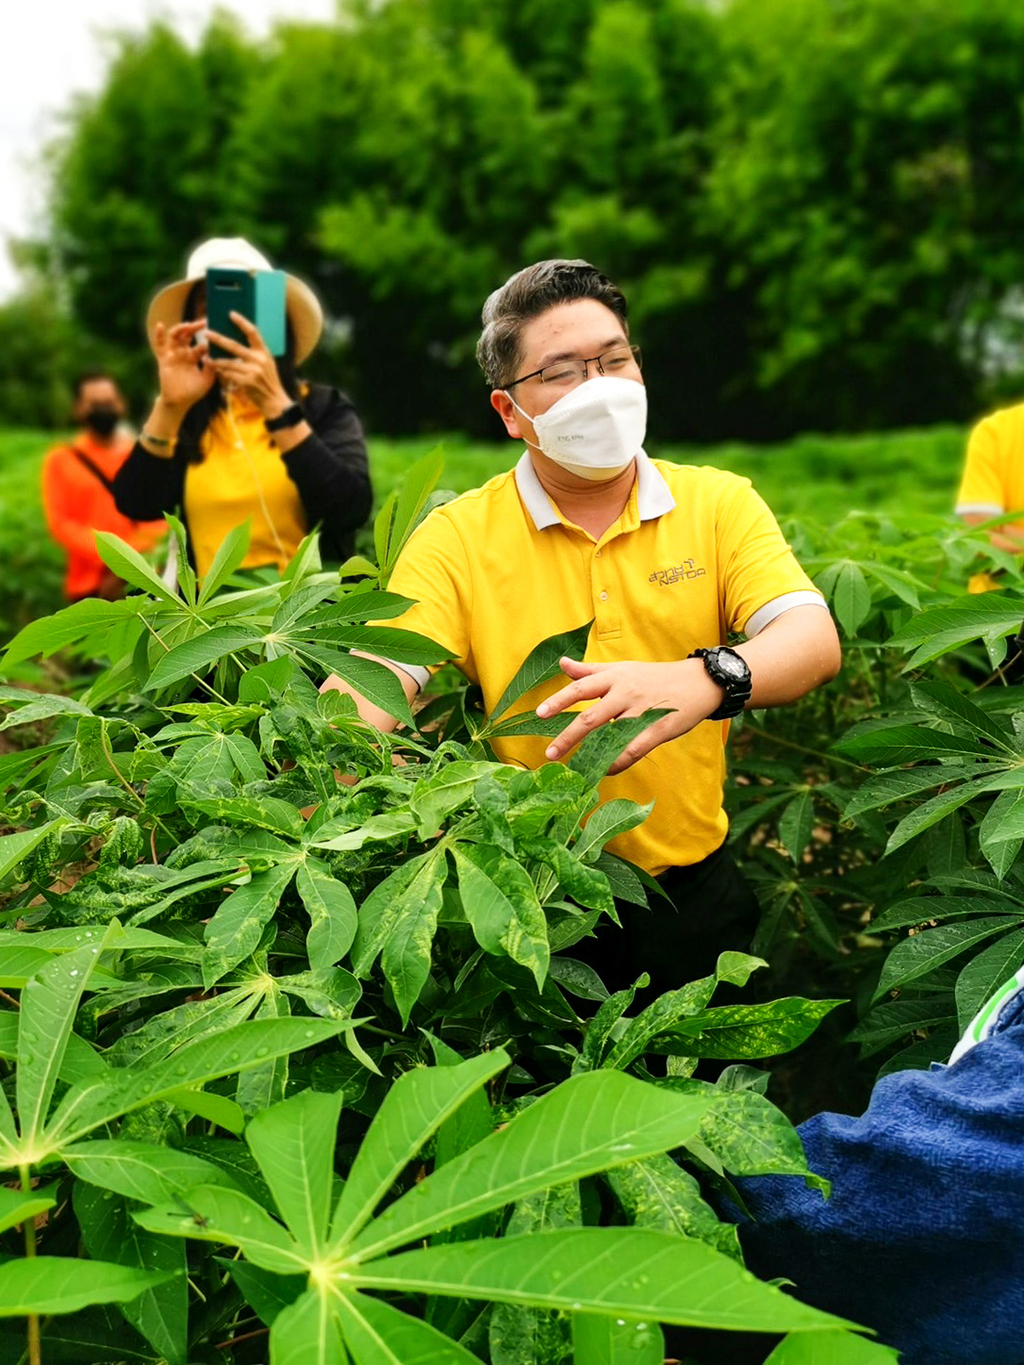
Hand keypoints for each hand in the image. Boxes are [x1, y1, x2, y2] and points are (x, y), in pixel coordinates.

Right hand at [153, 319, 215, 411]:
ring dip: (181, 328)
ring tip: (189, 324)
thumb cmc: (193, 392)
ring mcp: (173, 355)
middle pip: (188, 335)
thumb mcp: (207, 380)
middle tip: (204, 322)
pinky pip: (159, 345)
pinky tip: (161, 325)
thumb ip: (211, 368)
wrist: (179, 402)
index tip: (217, 334)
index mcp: (194, 357)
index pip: (201, 344)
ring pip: (175, 336)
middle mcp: (183, 353)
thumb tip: (214, 356)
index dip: (208, 340)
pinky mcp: (164, 359)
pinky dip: (158, 334)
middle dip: (195, 328)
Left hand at [207, 312, 291, 417]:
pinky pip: (229, 375)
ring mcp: (253, 371)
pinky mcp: (247, 382)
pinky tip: (217, 371)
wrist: (274, 400)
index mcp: (264, 352)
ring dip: (216, 360)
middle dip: (218, 339)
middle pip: (234, 346)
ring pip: (228, 362)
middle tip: (207, 333)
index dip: (242, 322)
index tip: (231, 314)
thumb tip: (238, 340)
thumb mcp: (267, 363)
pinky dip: (222, 373)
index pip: (253, 332)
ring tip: (207, 357)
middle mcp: (259, 360)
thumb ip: (256, 353)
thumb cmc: (268, 380)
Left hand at [536, 656, 722, 774]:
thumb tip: (562, 663)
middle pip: (591, 717)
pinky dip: (617, 762)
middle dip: (568, 737)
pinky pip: (634, 750)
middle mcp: (625, 693)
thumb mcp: (622, 669)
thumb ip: (590, 670)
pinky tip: (605, 770)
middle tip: (549, 754)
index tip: (539, 713)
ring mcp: (642, 712)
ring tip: (574, 769)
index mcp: (614, 677)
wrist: (699, 682)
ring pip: (611, 736)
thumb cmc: (654, 677)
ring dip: (591, 754)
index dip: (559, 700)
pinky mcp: (658, 729)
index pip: (580, 688)